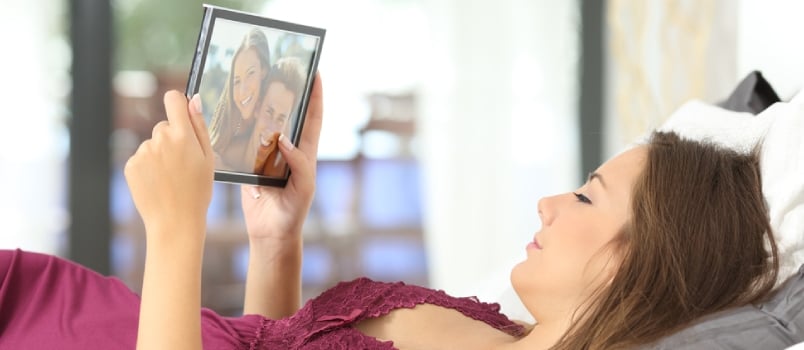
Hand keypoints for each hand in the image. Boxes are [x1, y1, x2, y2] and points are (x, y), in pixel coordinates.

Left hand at [125, 92, 213, 237]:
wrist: (175, 222)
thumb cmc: (198, 191)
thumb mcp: (208, 159)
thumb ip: (200, 126)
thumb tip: (194, 100)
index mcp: (182, 135)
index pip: (173, 99)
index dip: (178, 103)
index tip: (181, 114)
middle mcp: (159, 139)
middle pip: (164, 126)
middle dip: (172, 138)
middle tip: (183, 165)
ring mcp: (143, 152)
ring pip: (152, 143)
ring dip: (160, 155)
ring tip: (171, 178)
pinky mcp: (131, 165)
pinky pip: (141, 157)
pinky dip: (149, 167)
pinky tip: (158, 182)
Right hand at [240, 73, 322, 241]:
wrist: (270, 233)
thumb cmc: (294, 211)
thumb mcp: (304, 186)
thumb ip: (299, 163)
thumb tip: (284, 138)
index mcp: (305, 152)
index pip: (313, 119)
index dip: (316, 96)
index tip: (316, 73)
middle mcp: (286, 150)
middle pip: (286, 116)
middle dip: (284, 94)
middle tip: (278, 70)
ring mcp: (266, 156)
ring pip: (262, 126)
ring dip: (258, 109)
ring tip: (252, 86)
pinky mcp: (248, 164)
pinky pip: (243, 143)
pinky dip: (238, 129)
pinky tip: (230, 114)